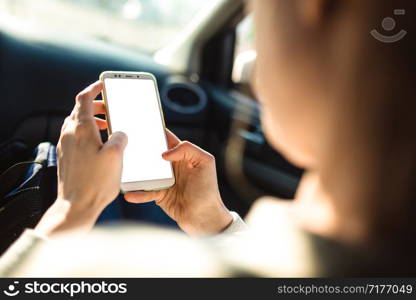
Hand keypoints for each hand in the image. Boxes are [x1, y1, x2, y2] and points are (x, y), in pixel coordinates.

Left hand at [35, 81, 127, 235]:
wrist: (77, 205)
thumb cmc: (96, 182)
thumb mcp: (116, 156)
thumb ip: (120, 137)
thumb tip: (120, 133)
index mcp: (81, 129)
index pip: (84, 99)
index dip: (94, 89)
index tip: (102, 85)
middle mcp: (69, 134)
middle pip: (80, 110)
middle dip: (96, 105)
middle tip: (110, 108)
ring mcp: (66, 146)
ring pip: (77, 123)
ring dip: (92, 120)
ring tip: (108, 126)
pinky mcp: (66, 157)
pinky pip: (75, 137)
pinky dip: (88, 133)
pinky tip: (99, 144)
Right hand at [125, 130, 232, 235]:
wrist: (205, 217)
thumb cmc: (208, 189)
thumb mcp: (205, 162)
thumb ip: (188, 149)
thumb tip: (164, 153)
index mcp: (182, 155)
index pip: (166, 138)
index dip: (155, 130)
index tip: (140, 123)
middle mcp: (171, 166)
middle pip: (151, 154)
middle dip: (139, 149)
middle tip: (124, 145)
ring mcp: (164, 180)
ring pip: (145, 173)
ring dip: (134, 172)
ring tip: (122, 169)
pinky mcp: (159, 195)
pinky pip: (145, 192)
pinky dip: (137, 193)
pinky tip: (129, 194)